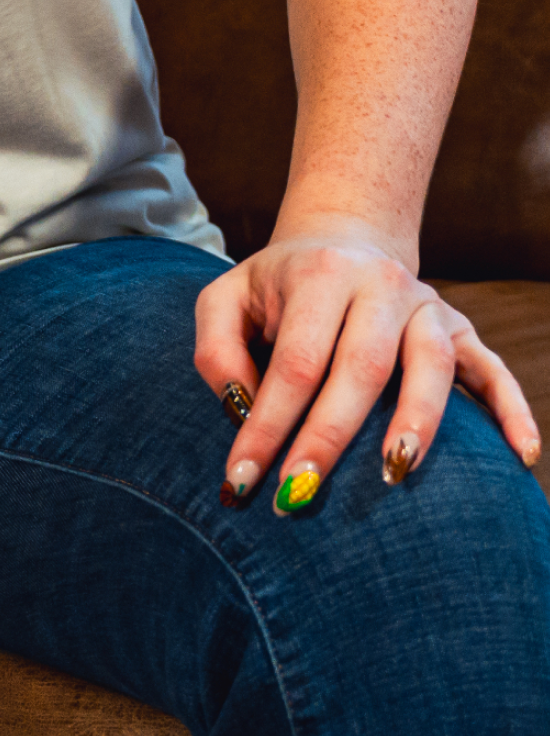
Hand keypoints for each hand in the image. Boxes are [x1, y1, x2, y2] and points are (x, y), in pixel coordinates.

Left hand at [195, 214, 542, 511]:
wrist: (343, 239)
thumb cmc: (278, 289)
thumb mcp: (227, 299)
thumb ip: (216, 348)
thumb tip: (240, 409)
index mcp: (320, 276)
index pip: (295, 362)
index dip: (268, 425)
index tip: (241, 482)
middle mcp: (380, 286)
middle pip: (362, 367)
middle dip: (330, 438)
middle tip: (300, 496)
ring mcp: (427, 307)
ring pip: (432, 365)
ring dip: (416, 422)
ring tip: (393, 474)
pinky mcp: (463, 329)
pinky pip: (494, 370)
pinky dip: (512, 410)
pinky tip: (521, 455)